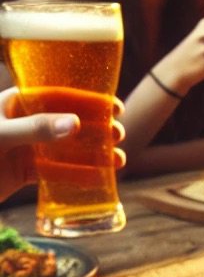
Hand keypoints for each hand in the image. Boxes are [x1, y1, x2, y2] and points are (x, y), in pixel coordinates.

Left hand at [0, 88, 125, 200]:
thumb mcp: (2, 134)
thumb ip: (37, 128)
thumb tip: (78, 124)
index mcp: (17, 104)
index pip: (59, 97)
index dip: (90, 101)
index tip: (117, 108)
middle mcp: (25, 123)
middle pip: (69, 124)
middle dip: (98, 130)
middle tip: (118, 136)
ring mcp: (27, 148)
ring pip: (68, 150)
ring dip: (94, 155)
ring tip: (117, 161)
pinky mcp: (26, 171)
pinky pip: (57, 172)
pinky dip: (78, 176)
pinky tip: (100, 179)